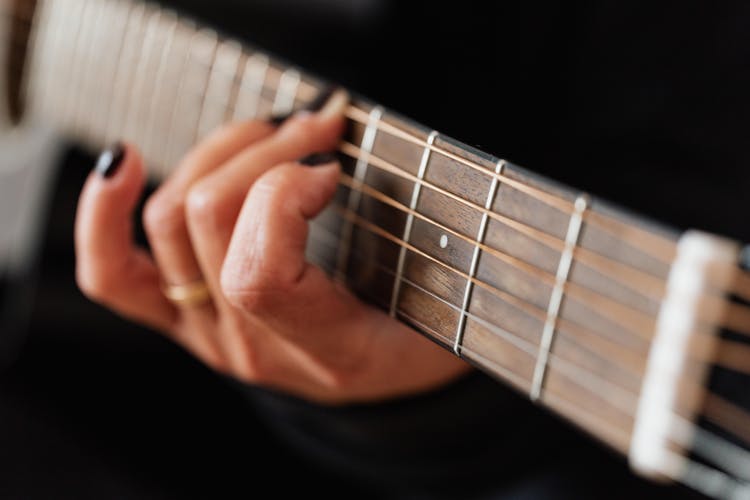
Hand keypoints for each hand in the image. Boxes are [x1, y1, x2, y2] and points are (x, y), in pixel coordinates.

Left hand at [75, 89, 469, 403]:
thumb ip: (413, 237)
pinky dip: (104, 216)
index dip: (285, 196)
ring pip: (171, 219)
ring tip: (273, 133)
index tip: (333, 165)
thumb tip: (343, 146)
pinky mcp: (183, 316)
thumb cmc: (426, 332)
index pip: (258, 274)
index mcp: (326, 352)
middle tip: (318, 126)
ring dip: (220, 152)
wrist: (392, 376)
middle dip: (264, 149)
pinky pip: (113, 275)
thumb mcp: (446, 295)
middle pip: (209, 222)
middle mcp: (253, 349)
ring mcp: (209, 334)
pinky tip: (125, 165)